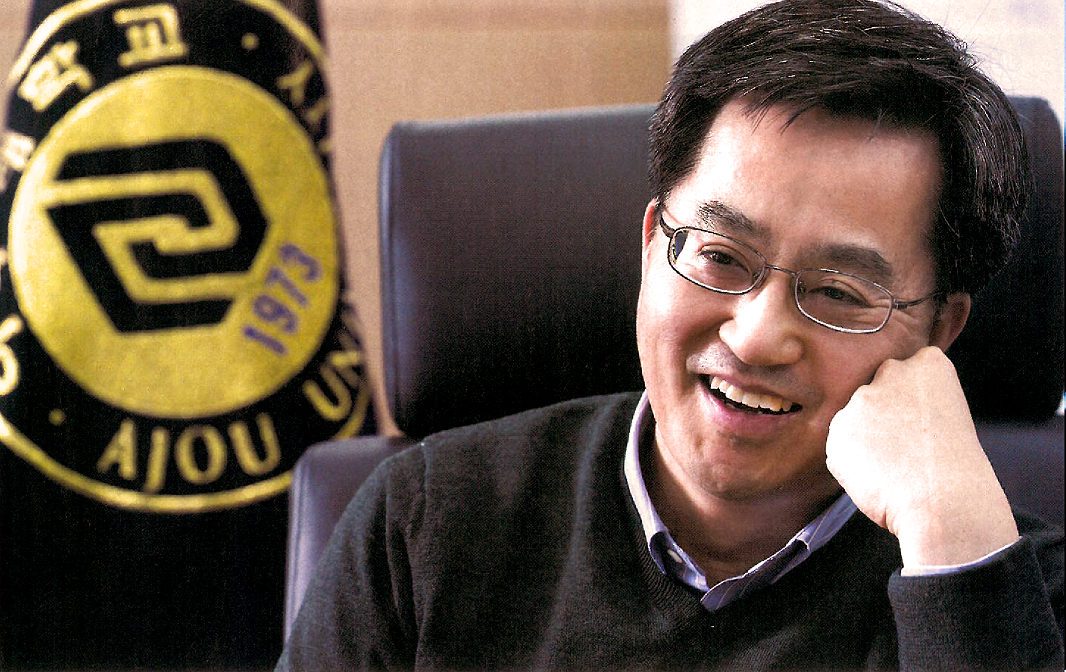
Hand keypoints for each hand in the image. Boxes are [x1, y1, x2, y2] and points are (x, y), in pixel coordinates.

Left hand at [825, 346, 1017, 568]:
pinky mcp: (838, 428)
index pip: (907, 372)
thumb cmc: (953, 468)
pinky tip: (877, 476)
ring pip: (856, 420)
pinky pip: (842, 448)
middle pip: (876, 391)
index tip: (923, 424)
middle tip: (906, 448)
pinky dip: (853, 463)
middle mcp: (891, 372)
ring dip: (866, 439)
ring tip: (894, 465)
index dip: (912, 404)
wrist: (942, 500)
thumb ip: (911, 400)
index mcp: (928, 363)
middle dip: (883, 415)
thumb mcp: (945, 415)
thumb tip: (879, 412)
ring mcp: (861, 400)